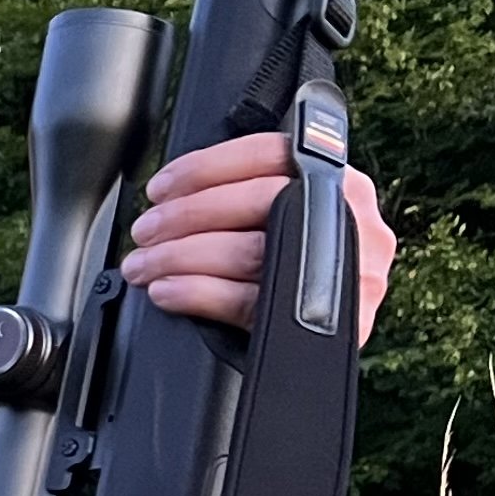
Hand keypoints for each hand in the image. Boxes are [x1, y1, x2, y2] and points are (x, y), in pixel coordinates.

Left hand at [121, 131, 394, 341]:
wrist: (325, 342)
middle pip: (261, 200)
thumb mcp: (286, 216)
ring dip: (180, 256)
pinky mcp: (323, 320)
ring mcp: (342, 271)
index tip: (162, 187)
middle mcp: (349, 219)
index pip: (272, 153)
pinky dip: (197, 293)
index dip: (208, 166)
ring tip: (145, 264)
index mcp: (339, 181)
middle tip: (146, 230)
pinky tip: (167, 292)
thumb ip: (244, 193)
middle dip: (187, 214)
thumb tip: (172, 193)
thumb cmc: (297, 266)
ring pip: (251, 251)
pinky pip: (249, 301)